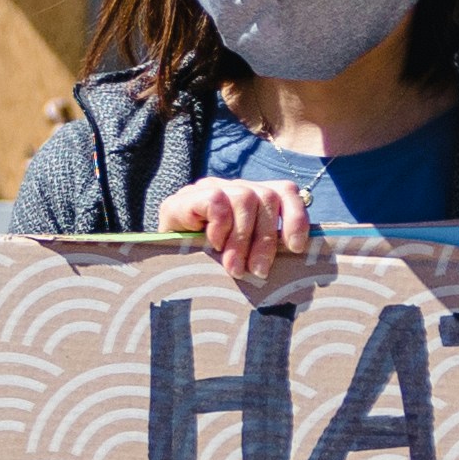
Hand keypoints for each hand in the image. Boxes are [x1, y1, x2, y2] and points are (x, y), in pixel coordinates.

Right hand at [164, 179, 322, 291]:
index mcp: (253, 198)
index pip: (284, 191)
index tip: (296, 247)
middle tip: (258, 271)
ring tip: (233, 268)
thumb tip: (298, 257)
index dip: (295, 217)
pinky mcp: (186, 198)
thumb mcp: (243, 255)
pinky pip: (216, 201)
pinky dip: (220, 226)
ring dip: (242, 239)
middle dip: (265, 239)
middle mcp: (234, 188)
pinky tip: (213, 245)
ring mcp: (210, 189)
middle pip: (266, 197)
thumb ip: (265, 248)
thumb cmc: (207, 265)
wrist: (160, 265)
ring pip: (245, 198)